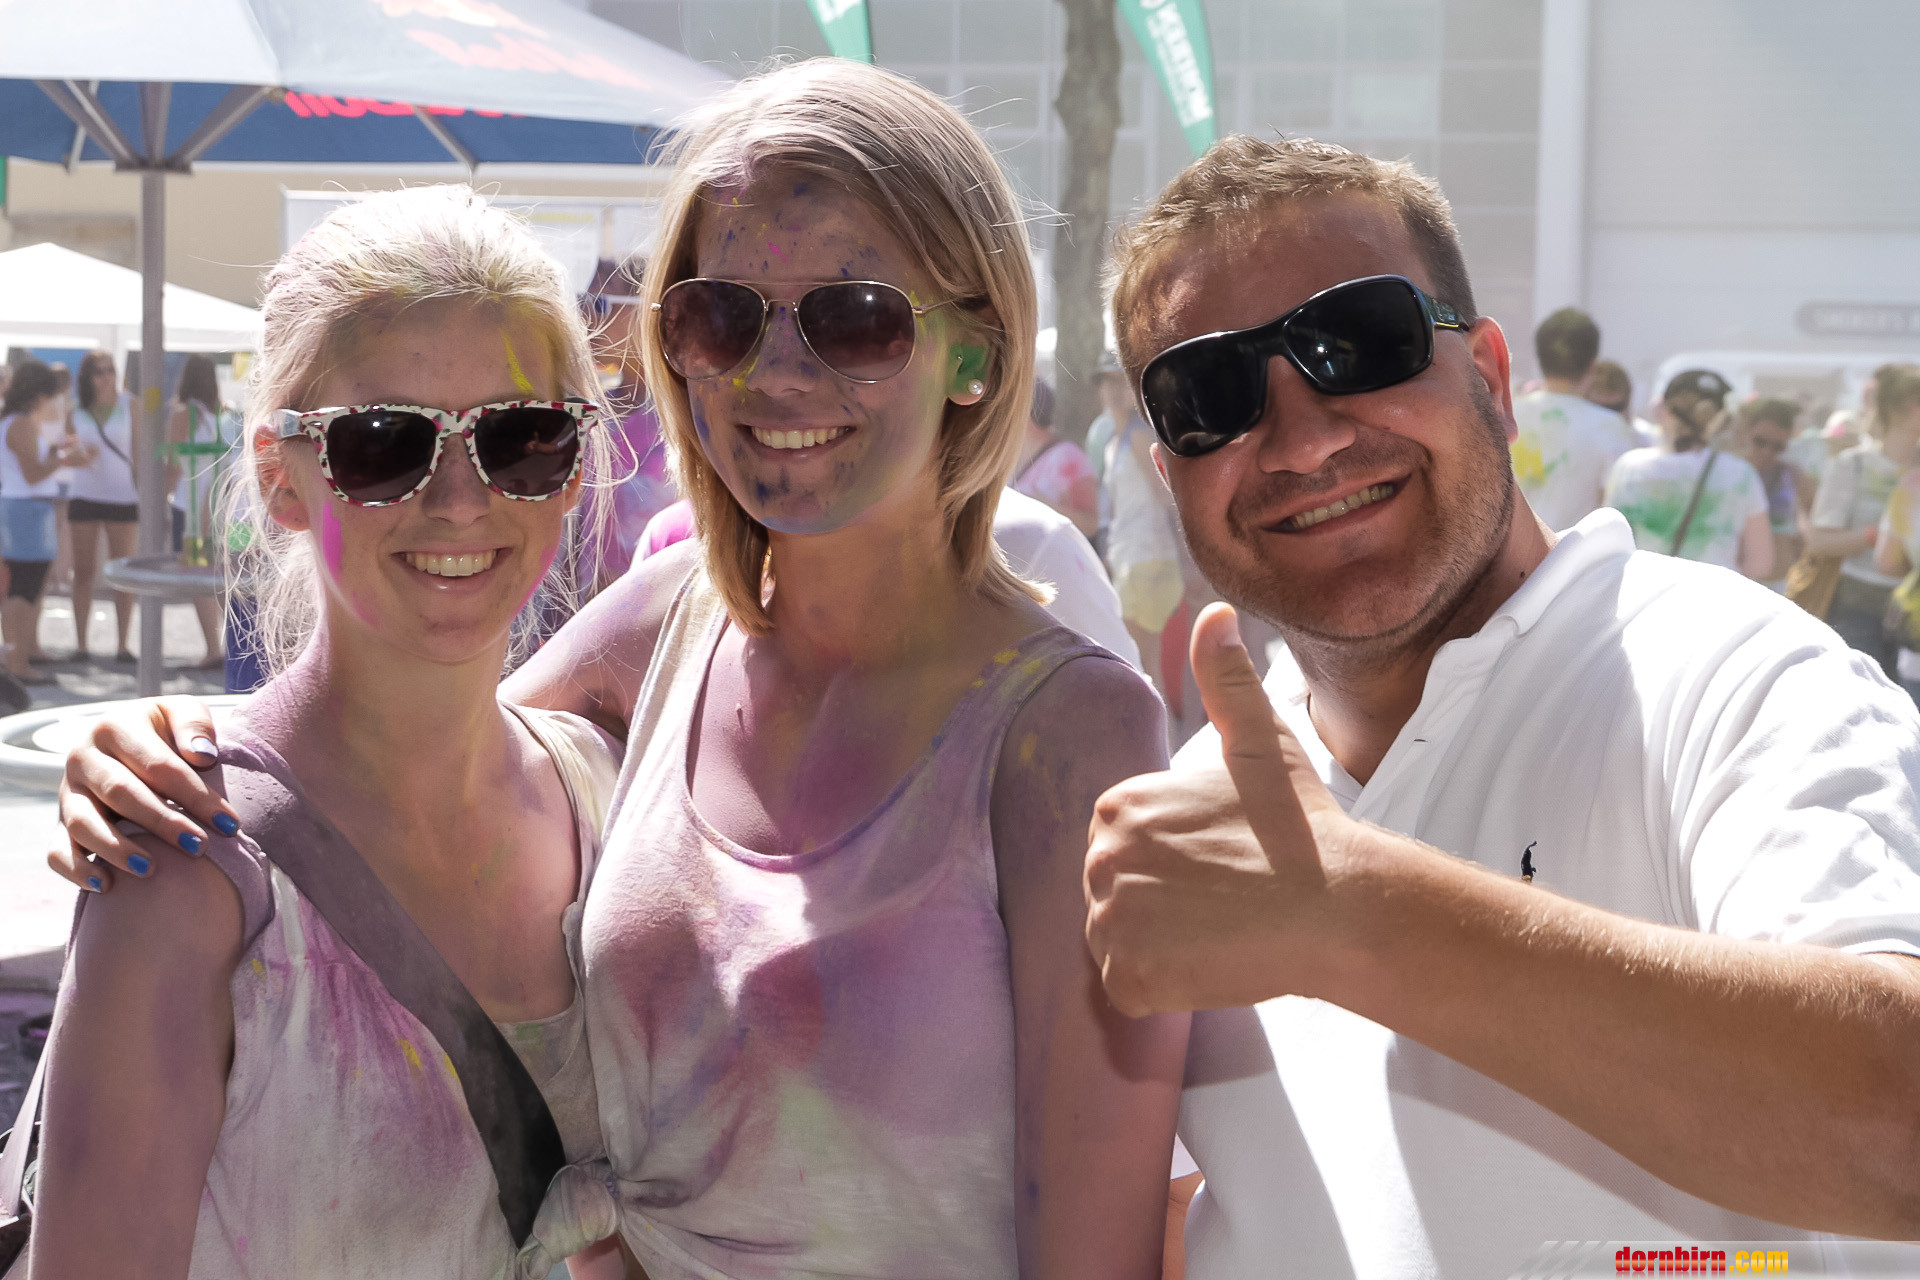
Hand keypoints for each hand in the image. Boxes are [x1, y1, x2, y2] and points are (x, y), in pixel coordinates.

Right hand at [48, 696, 237, 891]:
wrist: (129, 742)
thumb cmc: (166, 732)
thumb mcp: (182, 713)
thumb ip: (195, 725)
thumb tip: (203, 756)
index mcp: (114, 727)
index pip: (158, 765)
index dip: (195, 796)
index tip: (229, 824)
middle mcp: (83, 757)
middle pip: (120, 793)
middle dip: (162, 823)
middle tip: (199, 847)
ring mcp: (67, 792)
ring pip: (82, 823)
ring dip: (116, 849)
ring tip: (150, 870)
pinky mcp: (60, 823)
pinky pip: (57, 851)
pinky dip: (76, 870)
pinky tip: (105, 886)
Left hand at [1083, 603, 1359, 1015]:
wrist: (1338, 905)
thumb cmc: (1301, 828)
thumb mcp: (1259, 742)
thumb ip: (1225, 679)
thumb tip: (1214, 615)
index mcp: (1117, 805)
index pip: (1123, 849)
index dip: (1172, 865)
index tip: (1220, 866)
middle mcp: (1099, 857)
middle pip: (1115, 895)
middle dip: (1162, 905)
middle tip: (1225, 904)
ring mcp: (1110, 919)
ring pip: (1119, 942)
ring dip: (1161, 948)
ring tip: (1221, 932)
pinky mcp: (1129, 975)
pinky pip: (1127, 989)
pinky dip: (1163, 986)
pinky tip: (1210, 964)